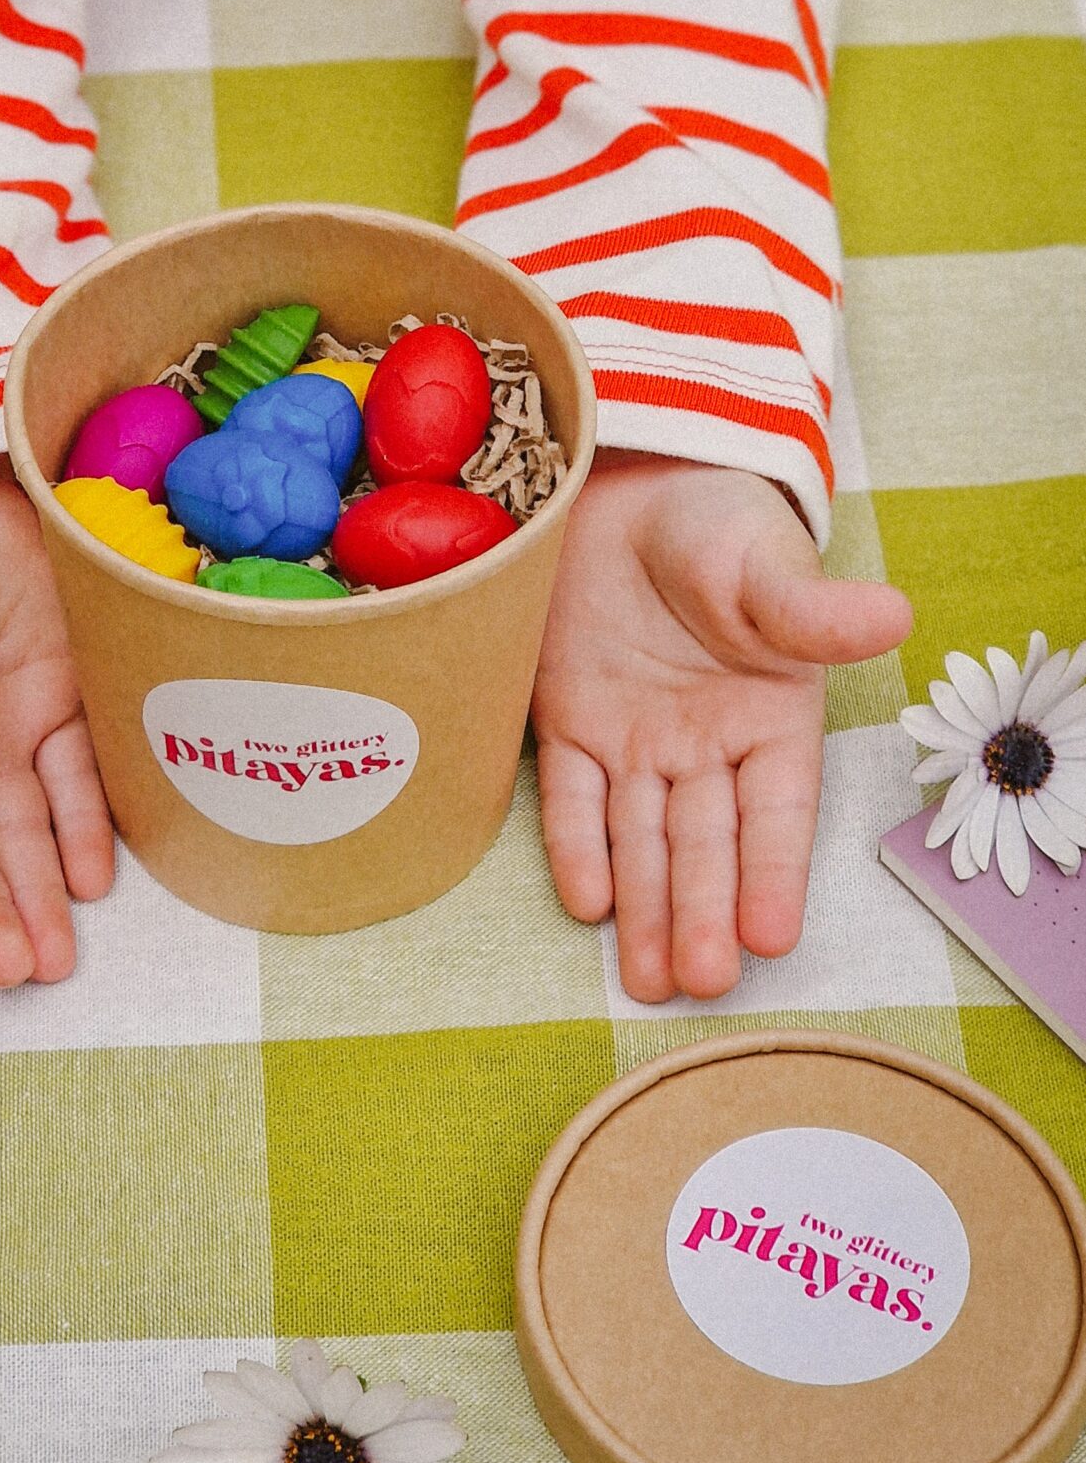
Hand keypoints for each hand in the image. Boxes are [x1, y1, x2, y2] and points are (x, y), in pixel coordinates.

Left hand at [532, 454, 911, 1001]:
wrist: (628, 481)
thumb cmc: (718, 524)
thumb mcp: (767, 565)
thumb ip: (815, 609)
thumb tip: (893, 615)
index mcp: (769, 718)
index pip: (774, 813)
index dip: (771, 872)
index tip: (770, 936)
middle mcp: (704, 746)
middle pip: (705, 844)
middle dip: (702, 912)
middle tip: (700, 981)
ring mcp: (635, 739)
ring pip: (642, 839)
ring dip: (645, 908)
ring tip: (648, 980)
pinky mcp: (569, 720)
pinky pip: (571, 795)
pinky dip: (577, 846)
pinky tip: (588, 903)